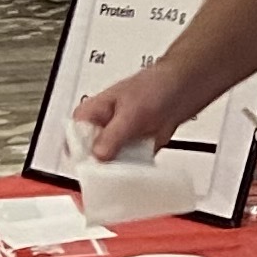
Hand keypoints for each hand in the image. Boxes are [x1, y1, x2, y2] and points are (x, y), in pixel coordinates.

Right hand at [73, 65, 188, 160]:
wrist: (184, 87)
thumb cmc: (155, 86)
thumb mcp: (130, 113)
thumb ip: (112, 136)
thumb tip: (97, 156)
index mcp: (90, 113)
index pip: (73, 140)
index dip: (80, 156)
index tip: (92, 167)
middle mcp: (101, 128)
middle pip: (90, 157)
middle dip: (101, 167)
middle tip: (113, 170)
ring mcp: (118, 139)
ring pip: (109, 164)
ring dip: (119, 170)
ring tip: (129, 167)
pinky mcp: (134, 148)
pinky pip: (128, 166)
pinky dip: (134, 169)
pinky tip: (140, 167)